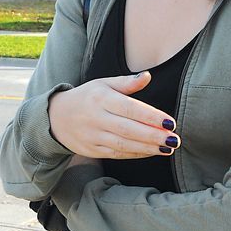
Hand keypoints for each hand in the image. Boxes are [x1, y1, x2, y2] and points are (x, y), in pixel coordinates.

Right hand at [48, 72, 179, 159]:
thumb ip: (126, 83)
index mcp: (100, 98)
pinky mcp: (92, 149)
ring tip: (168, 148)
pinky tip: (151, 152)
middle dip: (153, 136)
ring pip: (123, 144)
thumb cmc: (86, 98)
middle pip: (128, 129)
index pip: (130, 108)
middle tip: (175, 139)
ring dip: (148, 148)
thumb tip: (147, 76)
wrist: (56, 117)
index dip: (151, 117)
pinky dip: (136, 154)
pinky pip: (117, 154)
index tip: (171, 122)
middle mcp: (95, 117)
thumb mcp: (103, 84)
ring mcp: (92, 136)